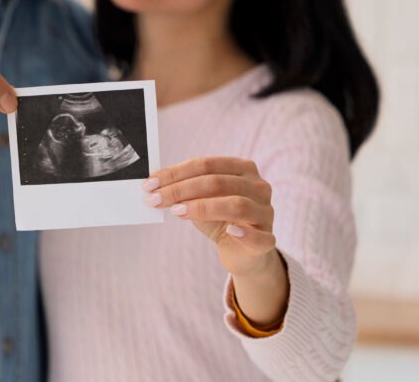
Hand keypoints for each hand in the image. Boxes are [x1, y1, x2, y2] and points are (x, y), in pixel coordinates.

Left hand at [144, 156, 276, 278]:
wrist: (244, 253)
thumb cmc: (219, 220)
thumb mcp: (200, 201)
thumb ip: (185, 191)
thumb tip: (155, 187)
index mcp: (242, 169)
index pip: (206, 165)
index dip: (176, 173)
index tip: (150, 183)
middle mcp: (258, 186)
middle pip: (217, 182)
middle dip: (181, 190)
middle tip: (155, 198)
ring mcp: (266, 212)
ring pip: (236, 205)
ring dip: (202, 207)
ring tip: (177, 212)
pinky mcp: (268, 239)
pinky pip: (259, 237)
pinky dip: (245, 234)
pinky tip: (229, 231)